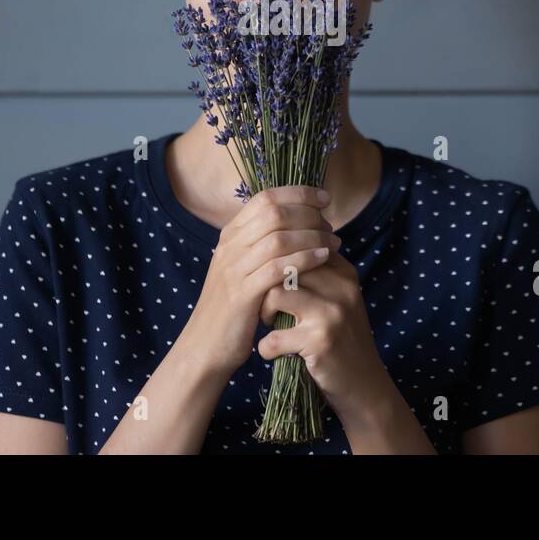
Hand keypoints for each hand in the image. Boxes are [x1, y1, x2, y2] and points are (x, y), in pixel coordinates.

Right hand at [181, 186, 341, 377]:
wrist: (205, 346)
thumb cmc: (233, 307)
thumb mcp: (242, 268)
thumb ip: (261, 244)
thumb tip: (297, 220)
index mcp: (230, 235)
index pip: (265, 197)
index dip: (298, 193)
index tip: (324, 198)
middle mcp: (230, 246)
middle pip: (274, 212)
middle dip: (309, 213)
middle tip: (331, 225)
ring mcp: (234, 269)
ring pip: (278, 237)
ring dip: (312, 235)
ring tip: (334, 241)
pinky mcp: (242, 294)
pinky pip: (278, 268)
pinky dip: (305, 258)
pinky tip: (324, 258)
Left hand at [256, 250, 393, 427]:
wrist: (364, 384)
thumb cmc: (341, 338)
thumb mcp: (338, 299)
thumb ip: (317, 273)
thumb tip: (278, 244)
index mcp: (344, 272)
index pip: (299, 247)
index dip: (277, 264)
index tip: (272, 283)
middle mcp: (341, 288)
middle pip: (284, 266)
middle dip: (266, 286)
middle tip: (268, 306)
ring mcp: (332, 314)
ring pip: (275, 293)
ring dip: (264, 312)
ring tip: (271, 324)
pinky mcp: (321, 342)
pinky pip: (273, 337)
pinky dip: (266, 348)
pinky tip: (274, 352)